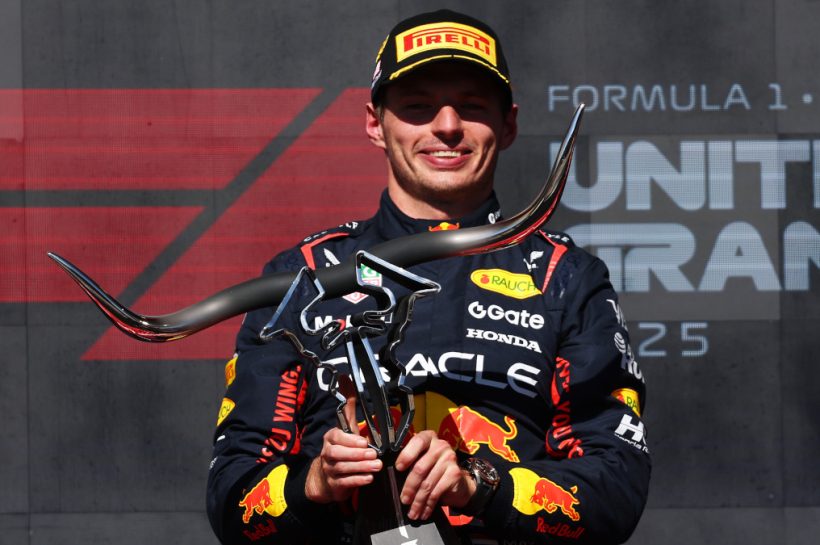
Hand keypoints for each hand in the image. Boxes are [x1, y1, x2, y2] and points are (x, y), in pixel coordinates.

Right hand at [305, 375, 381, 502]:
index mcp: (331, 438)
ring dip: (361, 468)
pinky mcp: (335, 485)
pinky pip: (345, 483)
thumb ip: (348, 404)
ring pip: (343, 469)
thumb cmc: (341, 448)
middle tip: (374, 456)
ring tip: (376, 467)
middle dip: (357, 455)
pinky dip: (357, 481)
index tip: (364, 442)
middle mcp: (328, 454)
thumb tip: (345, 377)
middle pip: (338, 454)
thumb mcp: (345, 426)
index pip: (336, 437)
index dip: (350, 440)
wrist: (325, 478)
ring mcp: (330, 470)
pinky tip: (369, 479)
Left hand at [395, 430, 475, 520]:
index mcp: (429, 438)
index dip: (406, 455)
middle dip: (409, 487)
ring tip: (412, 511)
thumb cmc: (433, 470)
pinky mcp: (455, 473)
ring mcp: (449, 458)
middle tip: (404, 500)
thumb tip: (393, 476)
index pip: (417, 441)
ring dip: (418, 501)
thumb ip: (410, 462)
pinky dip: (428, 505)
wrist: (458, 482)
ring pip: (427, 483)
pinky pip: (436, 491)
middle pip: (420, 468)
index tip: (398, 468)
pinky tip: (424, 512)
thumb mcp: (422, 461)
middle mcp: (440, 445)